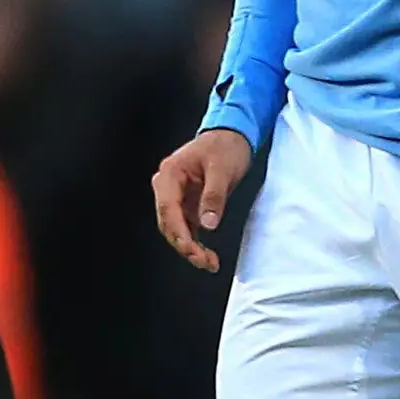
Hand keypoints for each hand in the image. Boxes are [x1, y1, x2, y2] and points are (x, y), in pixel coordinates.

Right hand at [151, 127, 253, 272]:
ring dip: (190, 248)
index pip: (168, 209)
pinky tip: (207, 256)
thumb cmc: (224, 146)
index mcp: (169, 174)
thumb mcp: (222, 169)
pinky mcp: (187, 204)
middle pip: (169, 223)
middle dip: (185, 246)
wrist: (232, 135)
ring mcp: (177, 197)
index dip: (179, 233)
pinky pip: (186, 228)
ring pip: (176, 229)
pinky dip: (195, 242)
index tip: (192, 250)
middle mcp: (168, 187)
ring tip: (209, 263)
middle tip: (205, 262)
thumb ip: (214, 196)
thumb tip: (208, 224)